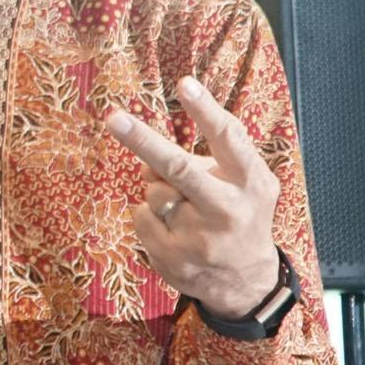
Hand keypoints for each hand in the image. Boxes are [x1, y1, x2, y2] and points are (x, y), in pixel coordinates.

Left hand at [104, 77, 282, 318]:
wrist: (246, 281)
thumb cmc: (239, 213)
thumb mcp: (246, 182)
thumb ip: (210, 158)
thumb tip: (148, 147)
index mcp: (250, 181)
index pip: (228, 138)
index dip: (205, 110)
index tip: (184, 84)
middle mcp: (228, 208)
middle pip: (178, 167)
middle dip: (143, 141)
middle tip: (113, 117)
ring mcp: (200, 236)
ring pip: (153, 191)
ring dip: (156, 189)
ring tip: (183, 207)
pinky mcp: (174, 256)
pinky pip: (140, 216)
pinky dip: (147, 215)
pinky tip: (172, 228)